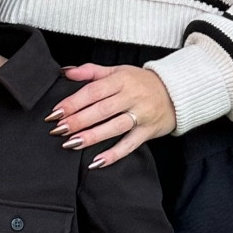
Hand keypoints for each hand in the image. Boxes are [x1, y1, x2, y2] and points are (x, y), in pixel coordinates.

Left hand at [48, 62, 176, 166]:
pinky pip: (129, 145)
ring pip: (114, 127)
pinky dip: (113, 154)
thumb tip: (66, 72)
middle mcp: (132, 97)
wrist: (176, 92)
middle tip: (58, 129)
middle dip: (78, 120)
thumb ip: (91, 71)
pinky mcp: (148, 131)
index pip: (93, 91)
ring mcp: (141, 115)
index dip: (73, 102)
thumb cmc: (142, 82)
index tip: (56, 112)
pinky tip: (96, 162)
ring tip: (71, 143)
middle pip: (101, 110)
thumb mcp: (118, 71)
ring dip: (91, 136)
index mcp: (121, 80)